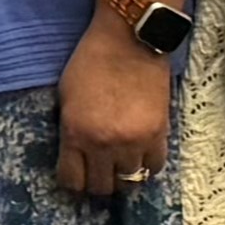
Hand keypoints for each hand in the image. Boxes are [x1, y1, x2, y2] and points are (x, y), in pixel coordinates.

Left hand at [53, 14, 176, 203]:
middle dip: (97, 180)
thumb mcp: (66, 97)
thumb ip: (70, 130)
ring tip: (121, 162)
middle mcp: (103, 143)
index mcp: (75, 133)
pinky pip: (155, 166)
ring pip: (130, 182)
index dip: (73, 181)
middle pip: (101, 187)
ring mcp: (134, 141)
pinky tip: (140, 154)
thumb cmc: (91, 60)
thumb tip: (74, 156)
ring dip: (123, 174)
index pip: (72, 181)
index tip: (76, 173)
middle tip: (99, 168)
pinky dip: (146, 165)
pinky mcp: (159, 133)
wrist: (129, 38)